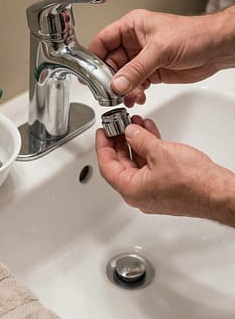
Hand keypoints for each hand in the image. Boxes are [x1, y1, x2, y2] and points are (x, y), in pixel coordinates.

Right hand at [88, 9, 227, 104]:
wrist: (215, 49)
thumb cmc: (193, 34)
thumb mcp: (160, 50)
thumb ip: (136, 69)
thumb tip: (117, 84)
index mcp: (132, 26)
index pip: (103, 41)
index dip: (93, 57)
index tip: (88, 74)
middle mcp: (134, 42)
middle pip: (109, 63)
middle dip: (109, 79)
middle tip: (109, 92)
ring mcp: (142, 58)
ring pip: (121, 77)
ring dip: (122, 89)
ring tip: (127, 96)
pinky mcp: (151, 73)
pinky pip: (134, 85)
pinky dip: (133, 93)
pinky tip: (138, 97)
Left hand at [95, 117, 234, 222]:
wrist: (216, 192)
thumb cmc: (192, 182)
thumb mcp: (160, 152)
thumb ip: (140, 140)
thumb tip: (130, 133)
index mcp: (131, 190)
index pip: (107, 166)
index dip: (103, 146)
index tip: (103, 132)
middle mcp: (139, 194)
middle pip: (121, 164)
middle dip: (120, 141)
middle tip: (118, 125)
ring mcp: (152, 192)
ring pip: (137, 164)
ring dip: (136, 142)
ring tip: (135, 124)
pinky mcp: (165, 187)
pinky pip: (150, 166)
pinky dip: (149, 149)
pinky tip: (150, 134)